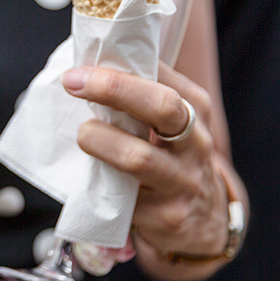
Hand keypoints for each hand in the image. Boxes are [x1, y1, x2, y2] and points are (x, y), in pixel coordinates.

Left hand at [61, 63, 230, 261]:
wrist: (205, 219)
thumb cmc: (174, 156)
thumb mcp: (172, 122)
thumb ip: (142, 93)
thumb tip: (92, 61)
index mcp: (195, 109)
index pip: (162, 76)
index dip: (118, 68)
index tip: (80, 67)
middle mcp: (197, 142)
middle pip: (161, 106)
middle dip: (113, 89)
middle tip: (73, 84)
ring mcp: (183, 181)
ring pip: (137, 156)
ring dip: (99, 140)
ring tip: (84, 134)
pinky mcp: (166, 217)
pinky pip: (123, 197)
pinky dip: (100, 182)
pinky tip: (93, 176)